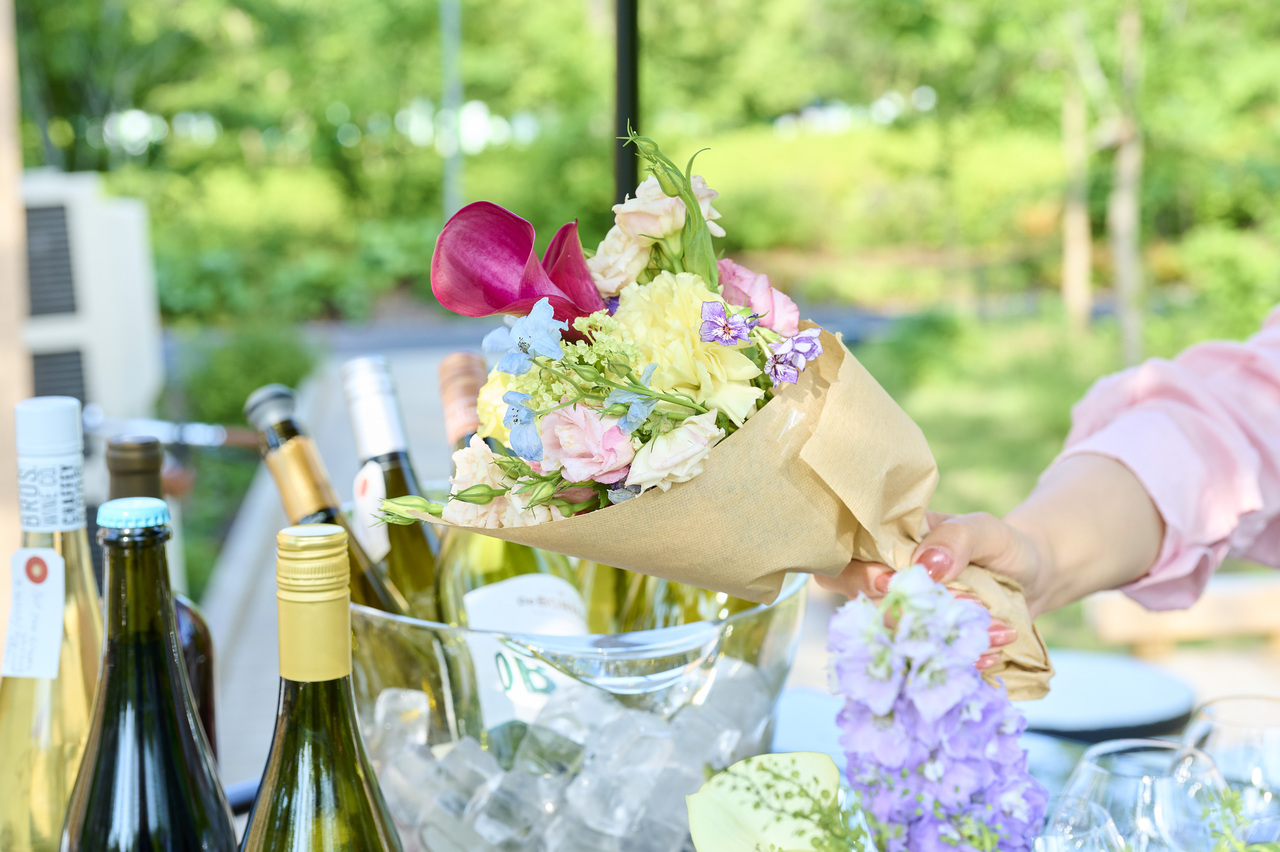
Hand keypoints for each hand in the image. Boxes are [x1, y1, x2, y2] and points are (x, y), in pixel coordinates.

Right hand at [814, 511, 1052, 666]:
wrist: (1032, 577)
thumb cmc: (999, 545)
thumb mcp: (983, 529)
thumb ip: (956, 538)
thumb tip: (928, 565)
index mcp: (888, 546)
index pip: (846, 558)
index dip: (856, 573)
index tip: (889, 581)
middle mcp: (886, 584)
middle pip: (858, 604)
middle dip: (894, 614)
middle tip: (938, 614)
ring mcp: (905, 619)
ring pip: (896, 638)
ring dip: (937, 639)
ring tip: (993, 631)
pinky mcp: (927, 646)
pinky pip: (926, 662)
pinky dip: (956, 662)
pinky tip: (989, 654)